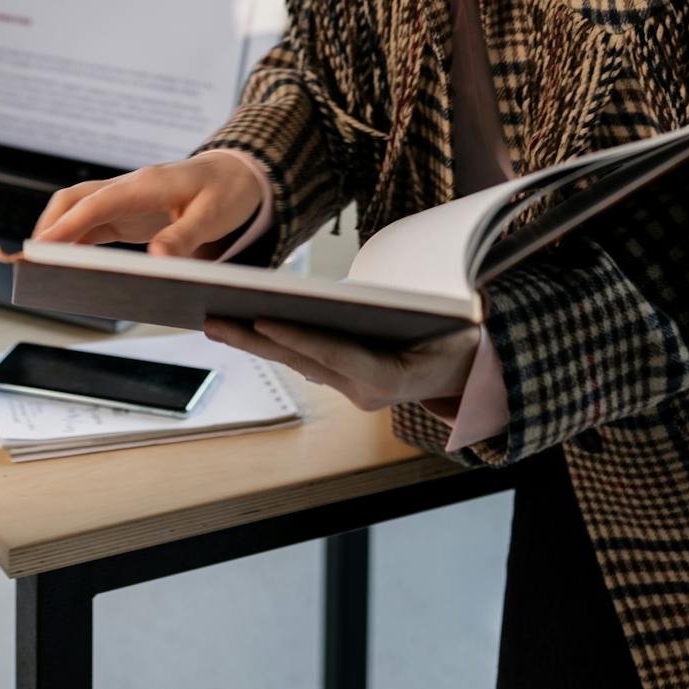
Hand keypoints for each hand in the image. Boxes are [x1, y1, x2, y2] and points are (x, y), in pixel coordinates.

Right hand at [32, 153, 262, 257]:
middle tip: (32, 261)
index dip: (67, 226)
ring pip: (78, 210)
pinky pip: (93, 223)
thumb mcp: (214, 215)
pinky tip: (67, 262)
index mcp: (146, 185)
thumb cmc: (228, 190)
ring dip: (58, 234)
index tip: (42, 247)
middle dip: (49, 227)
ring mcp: (127, 200)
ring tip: (40, 266)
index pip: (96, 203)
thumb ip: (184, 237)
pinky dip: (74, 240)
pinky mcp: (130, 214)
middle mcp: (129, 189)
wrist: (241, 173)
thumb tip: (156, 260)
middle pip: (74, 200)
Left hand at [203, 316, 479, 413]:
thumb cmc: (462, 338)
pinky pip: (308, 361)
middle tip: (213, 321)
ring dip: (255, 342)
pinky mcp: (348, 383)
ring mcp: (355, 392)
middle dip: (254, 339)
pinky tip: (248, 328)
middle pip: (301, 359)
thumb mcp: (449, 325)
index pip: (332, 353)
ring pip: (297, 361)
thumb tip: (362, 296)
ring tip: (217, 322)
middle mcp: (365, 391)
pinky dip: (277, 343)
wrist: (475, 368)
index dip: (294, 336)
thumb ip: (411, 315)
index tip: (259, 320)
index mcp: (389, 378)